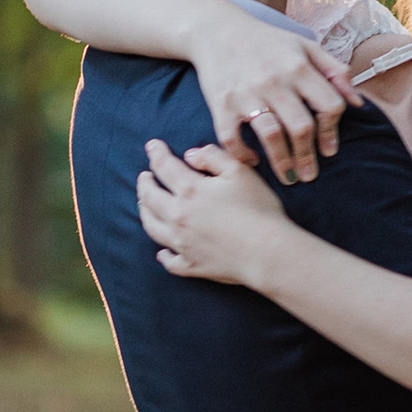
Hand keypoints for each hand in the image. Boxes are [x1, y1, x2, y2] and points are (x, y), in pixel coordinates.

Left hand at [138, 137, 290, 285]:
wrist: (267, 252)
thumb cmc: (258, 209)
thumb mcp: (240, 172)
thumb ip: (212, 157)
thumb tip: (190, 155)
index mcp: (190, 190)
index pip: (164, 167)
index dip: (156, 153)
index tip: (152, 146)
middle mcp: (179, 216)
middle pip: (150, 197)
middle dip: (144, 183)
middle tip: (144, 176)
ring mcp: (182, 243)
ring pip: (153, 227)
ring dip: (145, 213)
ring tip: (145, 206)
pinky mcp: (192, 264)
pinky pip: (170, 261)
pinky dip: (164, 255)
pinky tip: (163, 252)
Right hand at [189, 10, 358, 183]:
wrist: (217, 30)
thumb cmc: (267, 42)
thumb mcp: (305, 46)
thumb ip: (335, 71)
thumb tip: (358, 103)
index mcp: (299, 67)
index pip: (329, 105)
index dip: (332, 130)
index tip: (329, 150)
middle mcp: (275, 81)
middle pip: (301, 127)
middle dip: (309, 157)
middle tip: (310, 175)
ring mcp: (247, 94)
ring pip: (271, 136)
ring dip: (283, 163)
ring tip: (290, 178)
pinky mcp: (222, 104)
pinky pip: (232, 138)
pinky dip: (243, 155)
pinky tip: (253, 161)